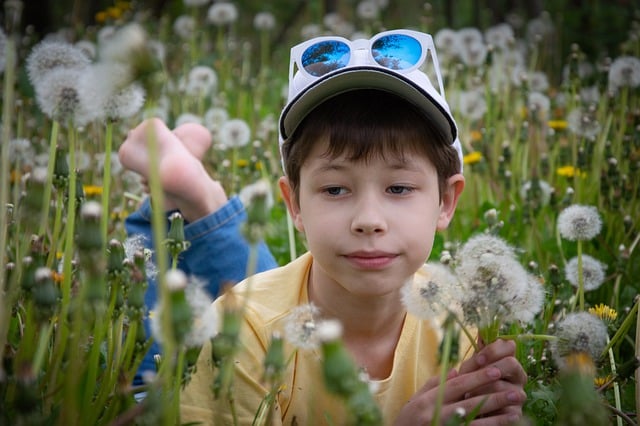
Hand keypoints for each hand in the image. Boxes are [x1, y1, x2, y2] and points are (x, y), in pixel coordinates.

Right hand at [394, 339, 525, 424]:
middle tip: (515, 390)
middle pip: (470, 403)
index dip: (477, 378)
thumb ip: (435, 384)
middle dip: (494, 396)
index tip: (495, 370)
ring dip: (497, 417)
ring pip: (475, 422)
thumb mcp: (416, 399)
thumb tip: (455, 371)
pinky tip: (503, 425)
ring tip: (516, 410)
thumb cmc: (408, 420)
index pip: (457, 386)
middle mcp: (436, 414)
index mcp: (428, 400)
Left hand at [457, 339, 526, 422]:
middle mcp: (517, 375)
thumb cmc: (470, 385)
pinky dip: (489, 408)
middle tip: (476, 375)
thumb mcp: (471, 369)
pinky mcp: (516, 413)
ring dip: (482, 390)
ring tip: (468, 395)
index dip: (493, 350)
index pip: (509, 346)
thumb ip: (477, 355)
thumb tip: (481, 331)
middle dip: (491, 368)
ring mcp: (519, 394)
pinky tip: (481, 409)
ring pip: (503, 386)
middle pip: (512, 363)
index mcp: (507, 360)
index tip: (478, 359)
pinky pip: (505, 407)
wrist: (469, 412)